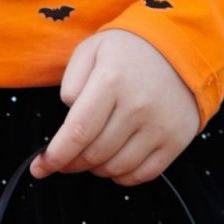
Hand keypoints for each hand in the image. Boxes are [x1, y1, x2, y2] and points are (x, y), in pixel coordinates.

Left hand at [33, 30, 200, 186]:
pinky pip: (142, 175)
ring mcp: (160, 126)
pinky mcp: (176, 140)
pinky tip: (115, 161)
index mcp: (112, 81)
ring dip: (96, 169)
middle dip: (71, 163)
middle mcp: (138, 106)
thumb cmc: (129, 50)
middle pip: (93, 154)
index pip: (77, 132)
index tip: (40, 168)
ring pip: (115, 168)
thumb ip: (71, 82)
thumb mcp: (92, 50)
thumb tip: (69, 117)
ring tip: (92, 154)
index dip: (55, 156)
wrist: (184, 47)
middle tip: (65, 159)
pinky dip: (122, 176)